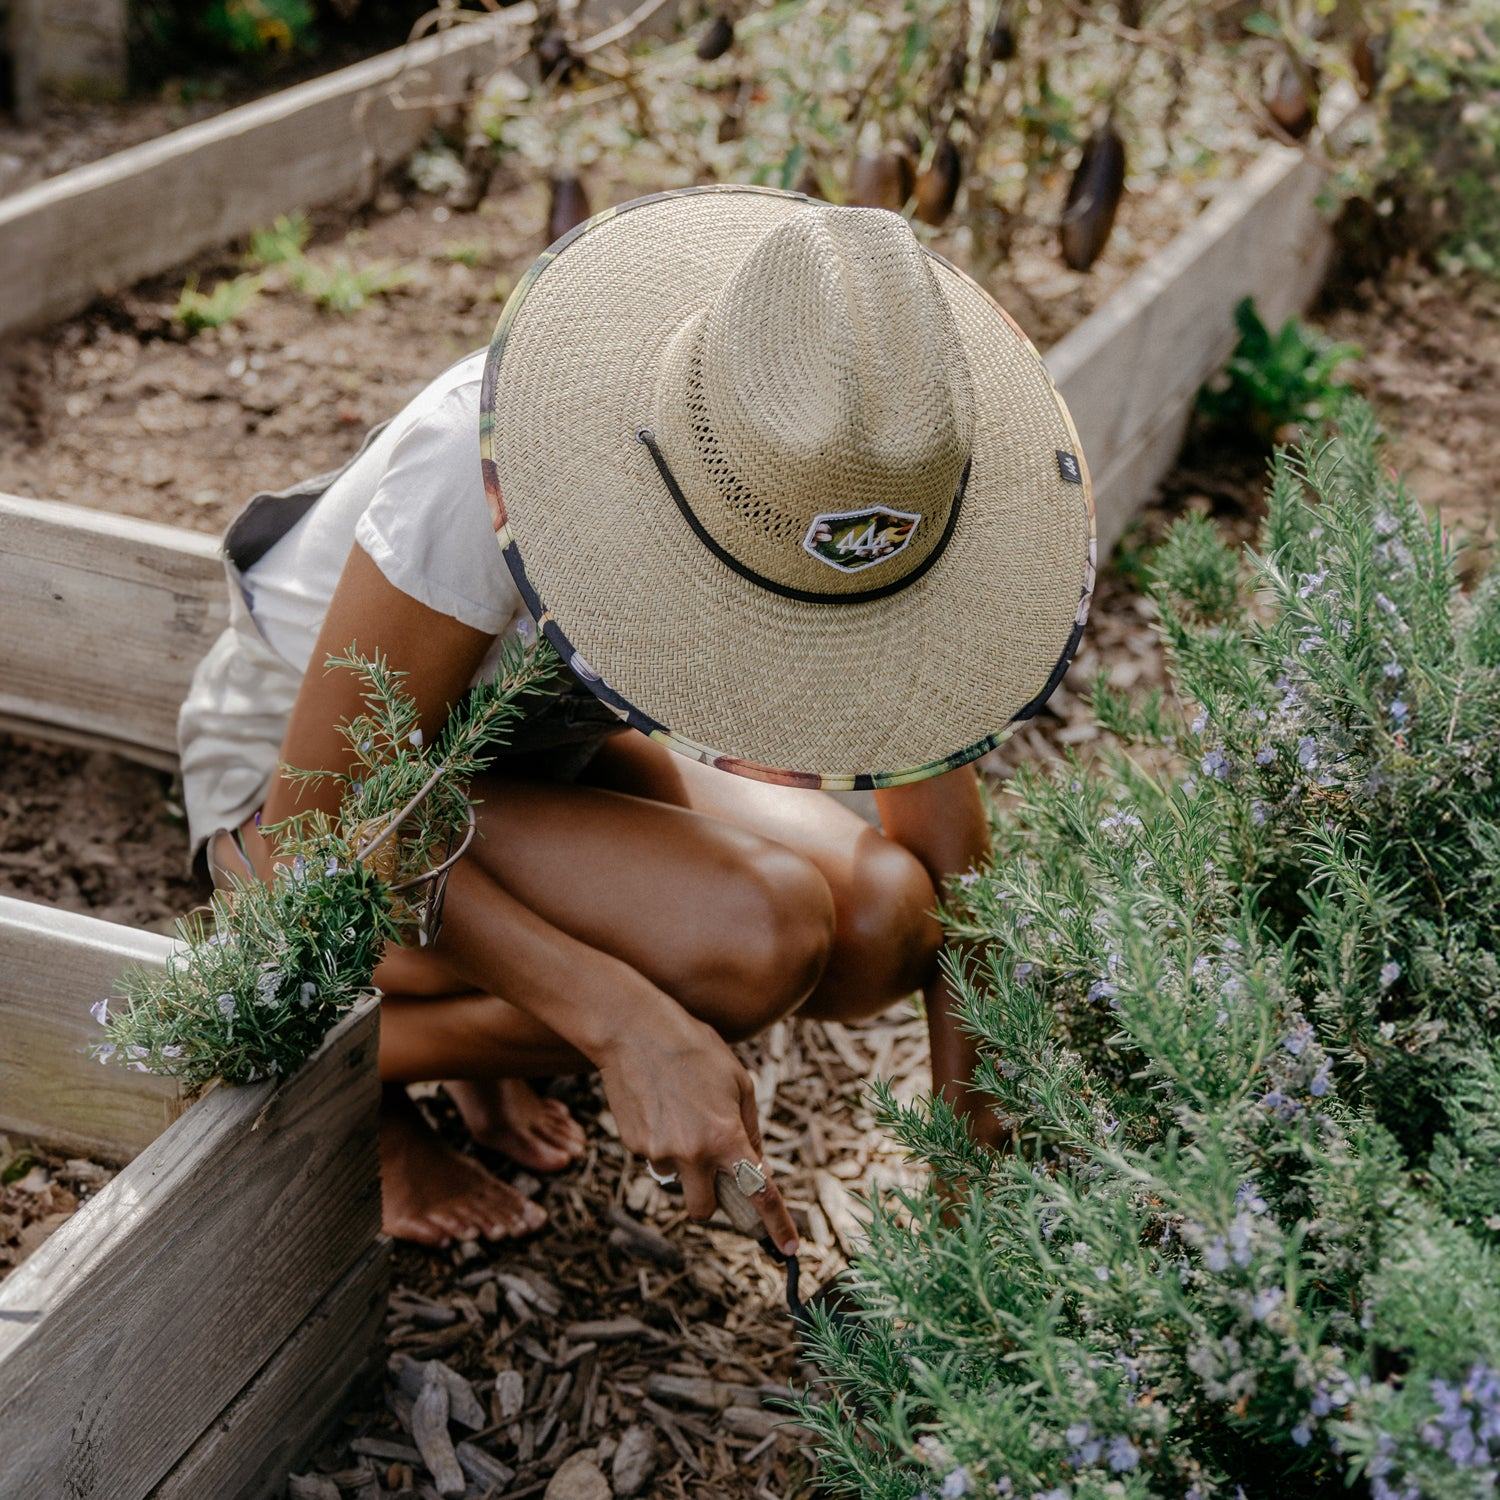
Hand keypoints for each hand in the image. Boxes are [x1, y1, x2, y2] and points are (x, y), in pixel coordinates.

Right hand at [596, 1006, 798, 1256]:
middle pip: (705, 1209)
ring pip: (676, 1180)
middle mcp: (691, 1153)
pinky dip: (661, 1142)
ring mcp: (658, 1153)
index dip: (776, 1225)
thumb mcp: (738, 1081)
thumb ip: (750, 1129)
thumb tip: (757, 1165)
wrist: (633, 1030)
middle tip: (713, 1171)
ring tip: (680, 1113)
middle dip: (712, 1200)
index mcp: (725, 1137)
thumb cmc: (694, 1049)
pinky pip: (655, 1158)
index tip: (787, 1249)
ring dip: (683, 1163)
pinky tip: (660, 1105)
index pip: (758, 1193)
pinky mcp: (633, 1145)